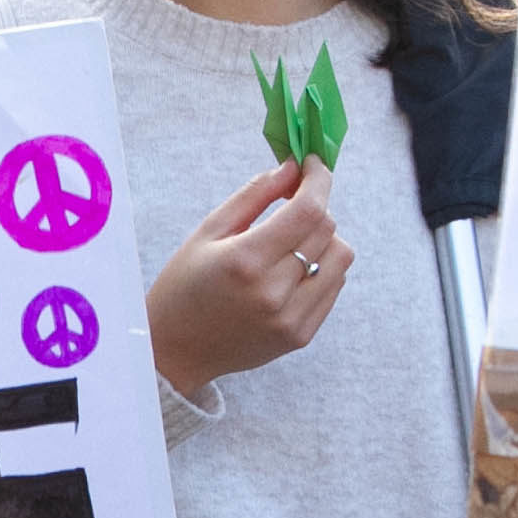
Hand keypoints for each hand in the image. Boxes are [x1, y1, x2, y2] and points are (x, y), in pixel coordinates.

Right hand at [143, 157, 351, 399]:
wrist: (175, 351)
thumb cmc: (183, 286)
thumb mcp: (207, 232)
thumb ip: (253, 195)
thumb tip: (293, 168)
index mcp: (245, 261)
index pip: (308, 210)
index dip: (319, 180)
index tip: (313, 165)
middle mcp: (274, 292)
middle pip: (327, 229)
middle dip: (315, 206)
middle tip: (292, 202)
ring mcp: (291, 318)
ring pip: (341, 257)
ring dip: (324, 239)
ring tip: (292, 241)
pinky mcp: (301, 335)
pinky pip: (334, 286)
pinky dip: (322, 267)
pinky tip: (292, 269)